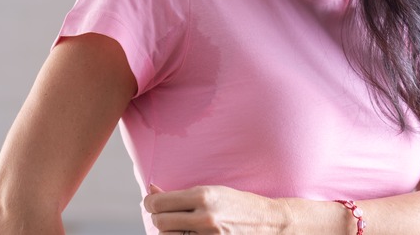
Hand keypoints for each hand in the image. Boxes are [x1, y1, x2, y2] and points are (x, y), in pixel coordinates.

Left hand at [143, 184, 290, 233]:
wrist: (269, 222)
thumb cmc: (238, 204)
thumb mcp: (212, 191)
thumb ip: (181, 194)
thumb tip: (152, 190)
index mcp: (203, 196)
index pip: (159, 203)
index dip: (150, 203)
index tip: (152, 203)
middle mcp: (205, 217)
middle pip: (160, 221)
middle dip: (158, 218)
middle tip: (164, 214)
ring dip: (168, 231)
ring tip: (178, 226)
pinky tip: (187, 233)